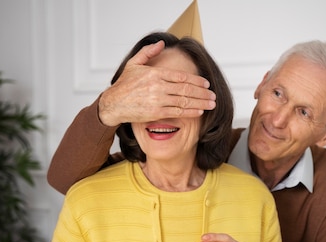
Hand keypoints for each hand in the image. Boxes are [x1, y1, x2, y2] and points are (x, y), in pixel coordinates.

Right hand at [99, 40, 215, 125]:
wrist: (113, 104)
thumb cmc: (123, 85)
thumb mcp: (134, 64)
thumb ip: (148, 52)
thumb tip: (162, 44)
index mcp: (155, 73)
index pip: (181, 76)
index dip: (196, 80)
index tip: (206, 83)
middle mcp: (158, 87)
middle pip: (186, 89)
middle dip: (202, 92)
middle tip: (213, 95)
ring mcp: (158, 100)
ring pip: (184, 101)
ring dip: (200, 102)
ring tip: (211, 104)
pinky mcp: (156, 113)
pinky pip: (177, 112)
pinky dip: (190, 112)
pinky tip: (199, 111)